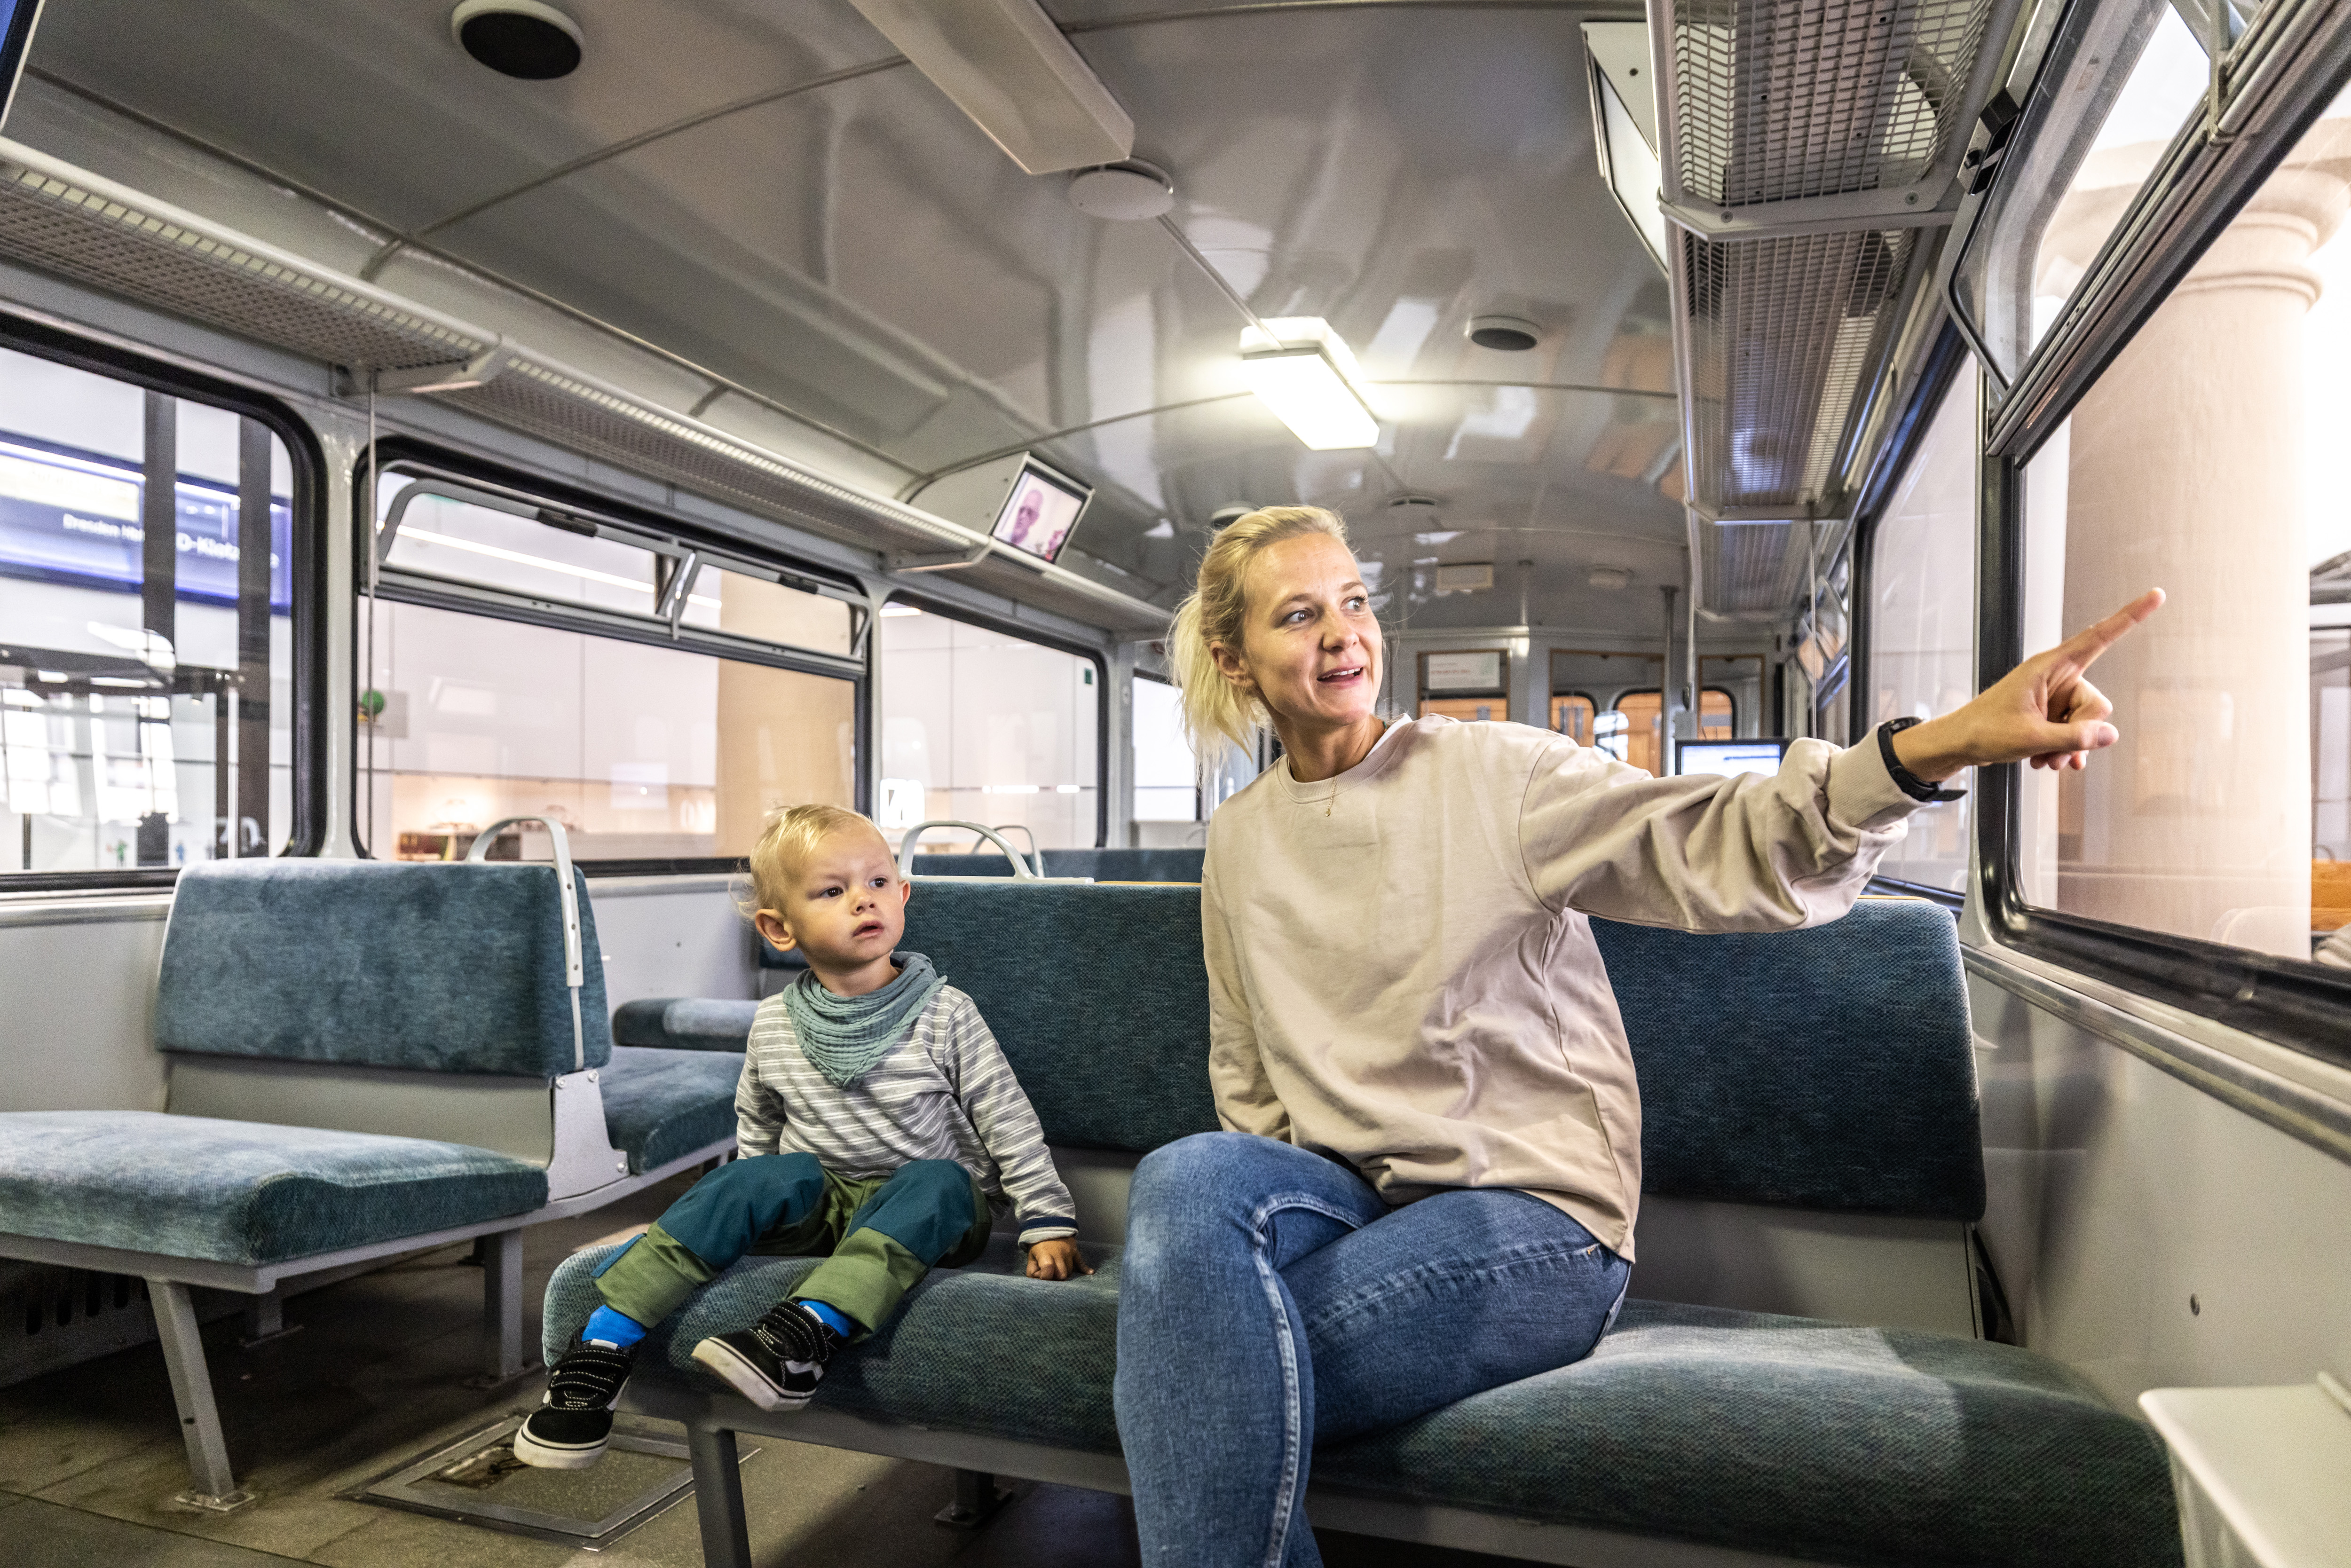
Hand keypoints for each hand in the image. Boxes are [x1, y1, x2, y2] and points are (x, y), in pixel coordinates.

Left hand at [1024, 1238, 1091, 1279]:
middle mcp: (1058, 1253)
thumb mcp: (1031, 1257)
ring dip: (1064, 1273)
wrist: (1048, 1226)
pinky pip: (1081, 1262)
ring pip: (1070, 1271)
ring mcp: (1068, 1252)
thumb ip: (1032, 1271)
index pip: (1048, 1270)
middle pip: (1062, 1274)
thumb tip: (1041, 1281)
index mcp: (1045, 1253)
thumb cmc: (1038, 1244)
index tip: (1042, 1275)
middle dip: (1057, 1278)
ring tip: (1058, 1268)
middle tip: (1051, 1274)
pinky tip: (1090, 1273)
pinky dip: (1085, 1268)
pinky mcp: (1075, 1250)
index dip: (1045, 1276)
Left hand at [1891, 589, 2163, 781]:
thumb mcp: (2031, 739)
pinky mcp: (2052, 714)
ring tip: (2042, 760)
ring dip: (2069, 747)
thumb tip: (2110, 735)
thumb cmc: (1985, 732)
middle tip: (2052, 753)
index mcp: (2050, 666)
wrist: (1960, 745)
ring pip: (2087, 724)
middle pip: (2097, 703)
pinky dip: (2066, 750)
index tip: (2158, 594)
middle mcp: (2057, 677)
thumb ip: (2074, 738)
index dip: (2131, 615)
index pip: (2100, 636)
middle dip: (2081, 734)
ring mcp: (2055, 697)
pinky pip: (2077, 732)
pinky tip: (2052, 764)